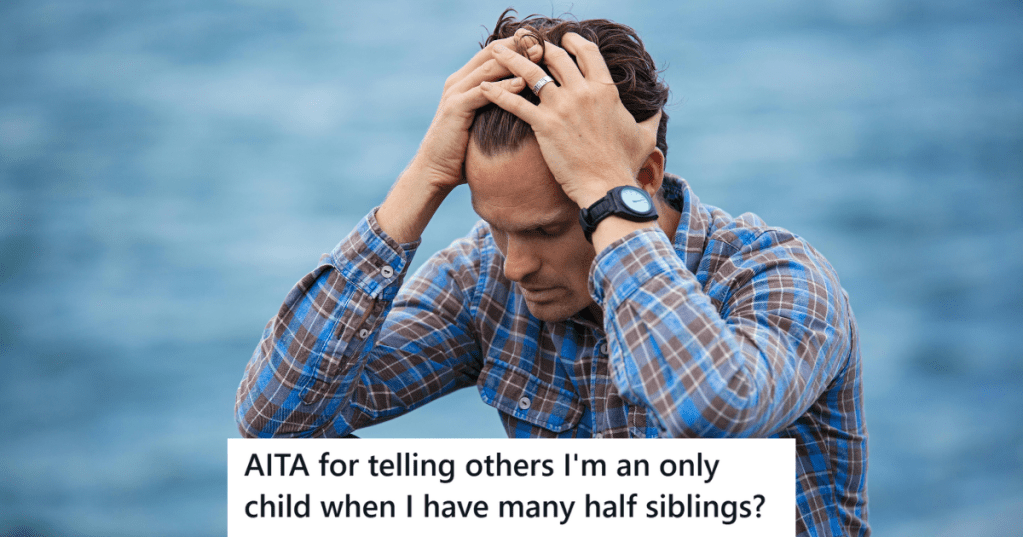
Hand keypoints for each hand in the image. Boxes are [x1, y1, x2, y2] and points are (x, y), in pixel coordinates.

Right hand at [377, 31, 538, 242]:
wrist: (434, 170)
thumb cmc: (463, 150)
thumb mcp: (483, 122)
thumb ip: (498, 107)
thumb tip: (527, 105)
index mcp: (466, 80)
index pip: (495, 52)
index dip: (519, 44)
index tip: (544, 42)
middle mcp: (458, 80)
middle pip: (492, 52)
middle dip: (519, 45)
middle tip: (544, 42)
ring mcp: (455, 92)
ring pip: (489, 67)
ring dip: (515, 61)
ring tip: (539, 56)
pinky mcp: (455, 108)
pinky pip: (483, 92)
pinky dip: (503, 86)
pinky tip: (523, 83)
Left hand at [479, 33, 660, 207]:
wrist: (607, 187)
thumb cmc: (625, 164)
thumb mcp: (645, 137)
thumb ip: (651, 118)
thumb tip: (659, 108)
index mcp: (605, 89)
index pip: (586, 52)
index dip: (572, 41)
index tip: (561, 39)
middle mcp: (583, 92)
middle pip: (555, 56)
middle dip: (537, 45)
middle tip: (524, 42)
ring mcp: (562, 107)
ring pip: (530, 72)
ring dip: (510, 58)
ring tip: (495, 51)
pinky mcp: (544, 125)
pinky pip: (515, 103)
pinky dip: (497, 93)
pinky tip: (482, 88)